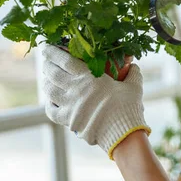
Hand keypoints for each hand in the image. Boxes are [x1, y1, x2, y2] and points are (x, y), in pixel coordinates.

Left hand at [42, 45, 150, 159]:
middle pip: (53, 73)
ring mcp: (69, 105)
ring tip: (47, 79)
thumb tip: (134, 66)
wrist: (123, 133)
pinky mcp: (69, 120)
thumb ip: (133, 74)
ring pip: (49, 90)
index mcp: (89, 77)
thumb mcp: (134, 87)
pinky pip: (51, 111)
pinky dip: (49, 104)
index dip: (53, 52)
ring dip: (46, 82)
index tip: (48, 47)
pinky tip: (51, 101)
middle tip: (47, 62)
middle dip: (47, 65)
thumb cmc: (128, 108)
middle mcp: (75, 89)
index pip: (64, 60)